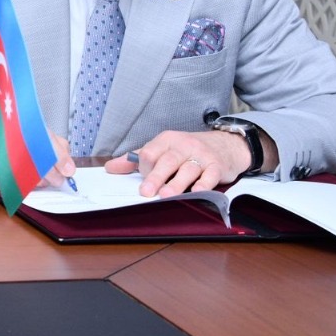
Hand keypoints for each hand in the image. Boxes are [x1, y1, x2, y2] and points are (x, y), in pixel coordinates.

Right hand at [0, 126, 75, 188]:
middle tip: (59, 179)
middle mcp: (3, 131)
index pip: (43, 136)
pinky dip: (21, 185)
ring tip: (43, 181)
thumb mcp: (23, 133)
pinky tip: (26, 184)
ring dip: (38, 180)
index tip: (68, 168)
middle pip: (34, 155)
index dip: (58, 155)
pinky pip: (9, 180)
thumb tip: (66, 161)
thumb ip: (48, 142)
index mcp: (16, 120)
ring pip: (24, 171)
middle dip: (51, 172)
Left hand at [104, 129, 251, 196]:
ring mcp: (201, 156)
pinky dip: (203, 184)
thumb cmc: (188, 150)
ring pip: (187, 170)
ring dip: (176, 183)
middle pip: (167, 161)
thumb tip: (110, 167)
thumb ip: (136, 159)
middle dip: (156, 177)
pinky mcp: (216, 166)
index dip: (144, 168)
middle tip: (146, 192)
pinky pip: (209, 175)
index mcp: (166, 140)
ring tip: (166, 195)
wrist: (225, 144)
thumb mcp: (161, 149)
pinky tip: (196, 191)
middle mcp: (184, 145)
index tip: (142, 181)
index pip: (150, 153)